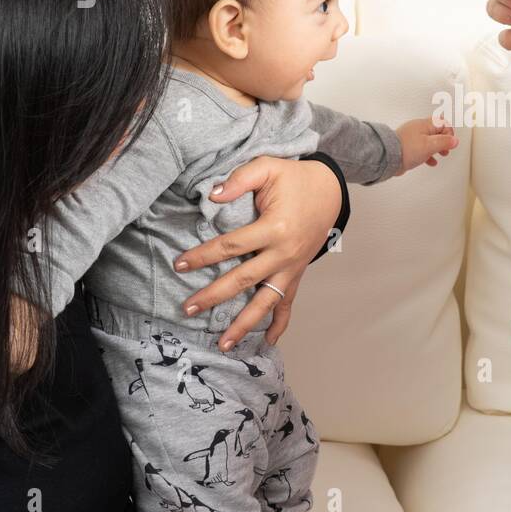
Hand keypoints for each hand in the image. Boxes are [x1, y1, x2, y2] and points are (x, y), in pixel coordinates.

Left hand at [173, 156, 342, 349]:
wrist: (331, 191)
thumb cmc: (296, 178)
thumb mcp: (268, 167)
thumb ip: (239, 179)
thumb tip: (211, 196)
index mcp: (275, 228)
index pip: (231, 247)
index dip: (203, 256)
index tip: (179, 264)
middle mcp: (284, 254)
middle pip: (244, 280)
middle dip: (214, 296)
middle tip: (188, 309)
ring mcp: (293, 268)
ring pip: (266, 302)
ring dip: (245, 325)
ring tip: (223, 344)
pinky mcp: (297, 274)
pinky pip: (288, 304)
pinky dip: (279, 325)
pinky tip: (268, 343)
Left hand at [395, 117, 458, 172]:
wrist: (388, 157)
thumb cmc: (406, 148)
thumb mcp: (430, 145)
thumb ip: (444, 142)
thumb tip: (454, 140)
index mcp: (425, 124)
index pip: (443, 123)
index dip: (449, 133)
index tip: (450, 143)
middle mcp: (418, 129)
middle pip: (437, 131)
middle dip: (444, 141)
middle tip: (447, 148)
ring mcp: (412, 137)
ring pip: (430, 141)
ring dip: (437, 148)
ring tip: (442, 154)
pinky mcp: (408, 147)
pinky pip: (422, 149)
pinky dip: (428, 155)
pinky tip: (430, 161)